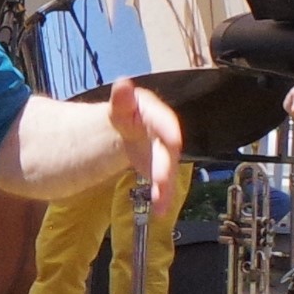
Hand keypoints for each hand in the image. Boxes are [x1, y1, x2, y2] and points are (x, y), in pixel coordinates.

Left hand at [109, 79, 187, 197]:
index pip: (164, 119)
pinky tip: (160, 210)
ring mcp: (163, 152)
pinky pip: (163, 182)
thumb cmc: (124, 115)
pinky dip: (162, 196)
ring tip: (161, 203)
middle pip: (167, 150)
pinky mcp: (159, 168)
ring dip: (166, 186)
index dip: (169, 128)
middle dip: (166, 166)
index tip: (174, 140)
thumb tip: (123, 84)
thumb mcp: (119, 108)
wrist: (123, 131)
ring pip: (167, 169)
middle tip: (162, 182)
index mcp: (153, 113)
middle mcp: (164, 132)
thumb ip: (121, 101)